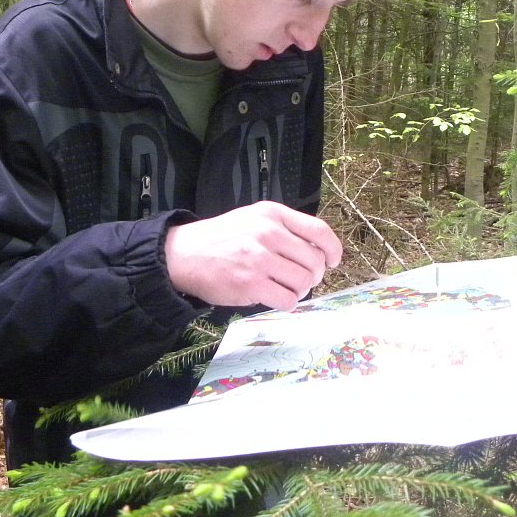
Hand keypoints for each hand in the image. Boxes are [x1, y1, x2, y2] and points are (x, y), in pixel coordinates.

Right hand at [164, 201, 342, 310]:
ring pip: (304, 282)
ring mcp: (259, 259)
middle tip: (302, 279)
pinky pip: (288, 300)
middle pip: (315, 261)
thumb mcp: (253, 219)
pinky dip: (287, 302)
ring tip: (285, 288)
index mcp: (272, 214)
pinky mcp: (251, 284)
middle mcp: (268, 233)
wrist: (183, 254)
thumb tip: (319, 253)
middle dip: (314, 275)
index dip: (333, 249)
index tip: (333, 261)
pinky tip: (275, 297)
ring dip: (300, 290)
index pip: (319, 230)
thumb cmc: (222, 239)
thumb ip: (284, 229)